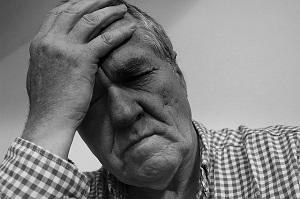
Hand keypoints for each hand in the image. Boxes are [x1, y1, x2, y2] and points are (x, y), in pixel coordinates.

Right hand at [22, 0, 135, 157]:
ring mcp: (64, 49)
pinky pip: (104, 41)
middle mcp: (50, 41)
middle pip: (74, 11)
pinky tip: (128, 29)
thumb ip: (50, 57)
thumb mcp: (42, 73)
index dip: (75, 4)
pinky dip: (118, 33)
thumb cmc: (48, 102)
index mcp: (40, 43)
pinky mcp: (81, 61)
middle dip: (93, 2)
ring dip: (108, 12)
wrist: (49, 120)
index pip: (57, 14)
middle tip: (107, 0)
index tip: (88, 2)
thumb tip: (59, 51)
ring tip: (120, 9)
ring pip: (90, 21)